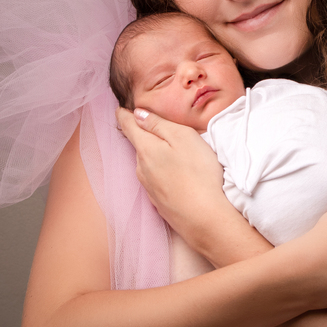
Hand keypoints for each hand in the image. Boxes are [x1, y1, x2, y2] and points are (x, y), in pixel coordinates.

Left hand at [115, 107, 233, 244]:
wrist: (205, 218)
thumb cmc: (198, 173)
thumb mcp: (182, 137)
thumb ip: (158, 124)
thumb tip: (137, 114)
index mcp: (145, 149)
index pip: (127, 126)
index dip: (123, 114)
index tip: (121, 108)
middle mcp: (141, 169)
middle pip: (138, 146)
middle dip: (144, 136)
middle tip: (156, 127)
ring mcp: (148, 188)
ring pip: (147, 164)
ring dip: (156, 156)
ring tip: (173, 153)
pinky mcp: (159, 202)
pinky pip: (157, 181)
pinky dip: (164, 174)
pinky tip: (178, 177)